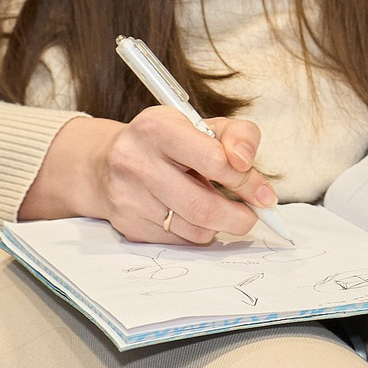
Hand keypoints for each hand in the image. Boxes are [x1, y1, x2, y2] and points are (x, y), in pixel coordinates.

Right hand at [23, 108, 277, 245]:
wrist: (105, 162)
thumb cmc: (167, 142)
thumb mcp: (202, 125)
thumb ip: (238, 136)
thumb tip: (248, 164)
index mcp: (157, 128)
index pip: (214, 161)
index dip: (246, 180)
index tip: (263, 194)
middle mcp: (136, 161)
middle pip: (202, 205)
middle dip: (238, 217)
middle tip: (253, 216)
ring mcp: (128, 197)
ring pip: (193, 229)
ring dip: (219, 226)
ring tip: (223, 212)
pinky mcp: (128, 225)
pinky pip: (178, 241)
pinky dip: (197, 234)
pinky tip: (194, 217)